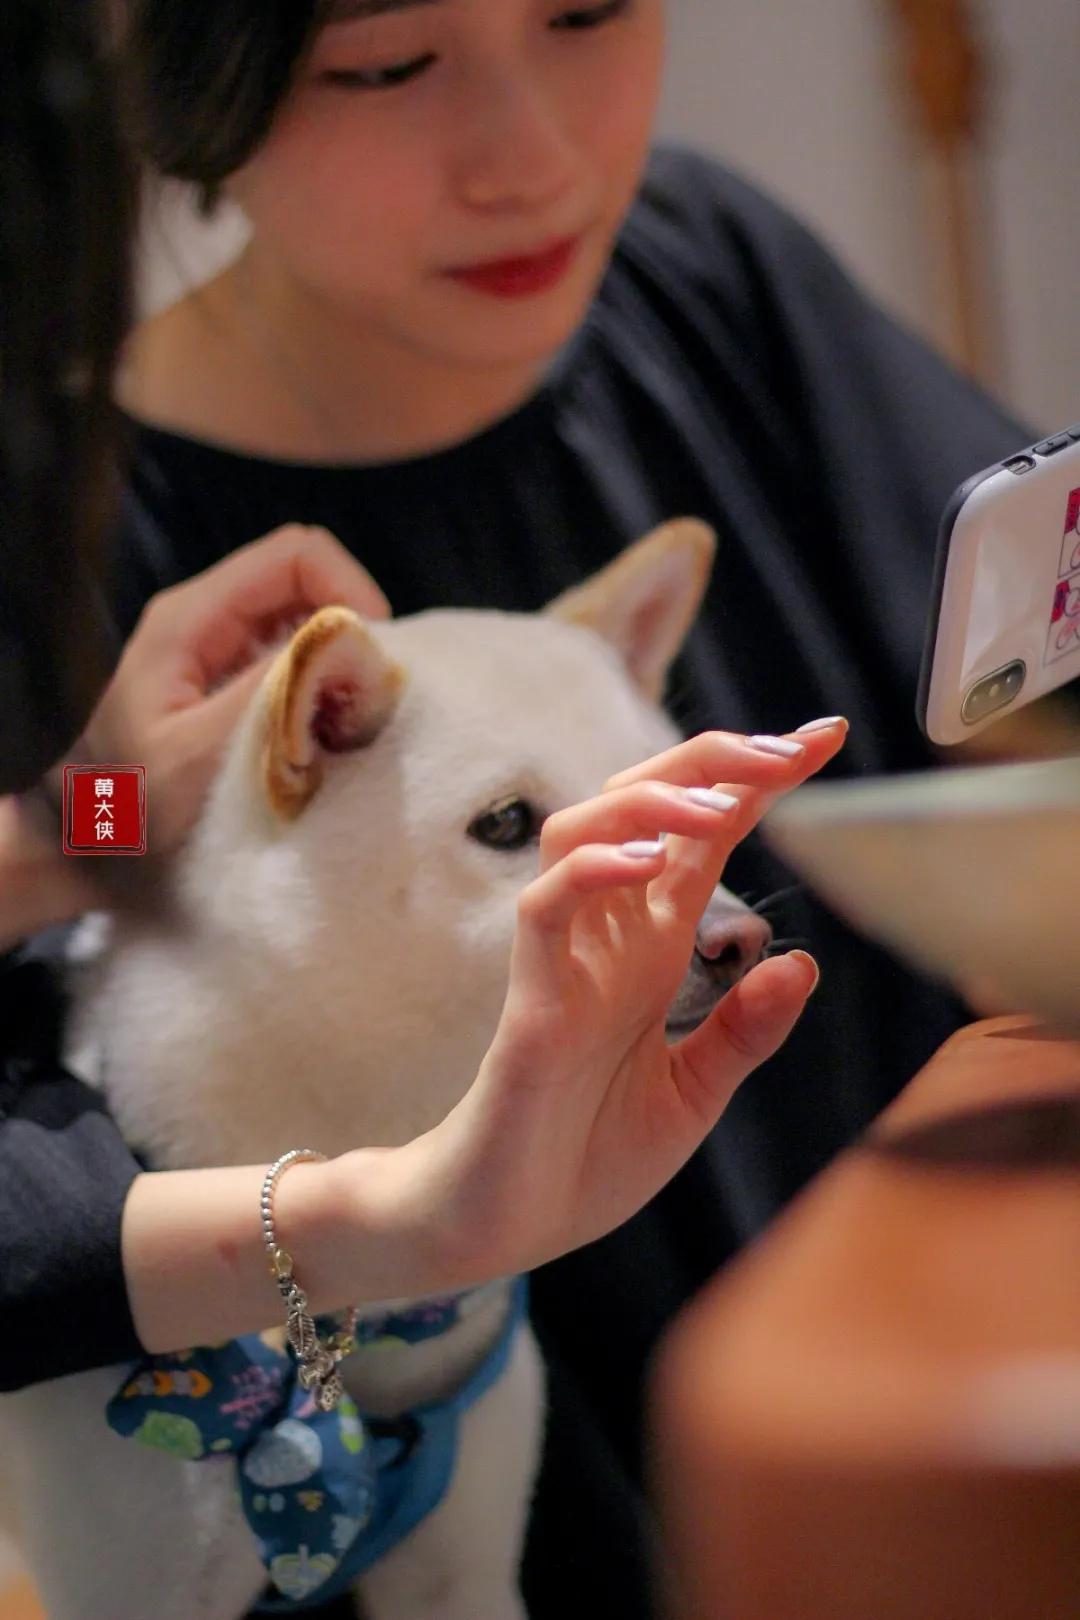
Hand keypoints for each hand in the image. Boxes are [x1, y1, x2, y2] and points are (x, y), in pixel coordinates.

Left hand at [54, 525, 388, 853]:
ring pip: (306, 628)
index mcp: (192, 617)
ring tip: (347, 727)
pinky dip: (322, 696)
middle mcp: (208, 620)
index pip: (294, 555)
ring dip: (339, 670)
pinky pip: (293, 667)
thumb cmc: (126, 808)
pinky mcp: (231, 687)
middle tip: (368, 702)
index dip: (349, 591)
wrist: (82, 848)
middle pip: (307, 586)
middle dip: (350, 636)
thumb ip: (268, 694)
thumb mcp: (196, 755)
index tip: (377, 659)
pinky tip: (323, 742)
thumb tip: (343, 647)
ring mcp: (220, 652)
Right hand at [423, 720, 845, 1283]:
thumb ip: (743, 1031)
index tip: (823, 736)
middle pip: (643, 804)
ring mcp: (565, 960)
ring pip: (582, 829)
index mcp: (652, 949)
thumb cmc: (585, 1159)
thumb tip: (804, 962)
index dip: (756, 780)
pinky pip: (545, 908)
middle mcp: (609, 937)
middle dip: (710, 760)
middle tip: (784, 749)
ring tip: (718, 805)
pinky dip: (590, 872)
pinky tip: (644, 866)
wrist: (506, 1229)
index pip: (704, 837)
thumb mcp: (694, 1095)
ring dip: (651, 803)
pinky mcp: (531, 1001)